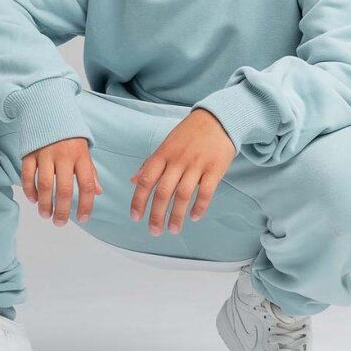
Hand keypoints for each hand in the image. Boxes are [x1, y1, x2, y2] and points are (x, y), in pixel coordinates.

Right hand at [21, 137, 102, 226]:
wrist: (48, 110)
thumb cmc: (69, 136)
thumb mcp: (84, 149)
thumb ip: (90, 171)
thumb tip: (97, 192)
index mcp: (81, 155)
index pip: (86, 184)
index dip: (86, 204)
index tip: (83, 218)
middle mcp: (64, 155)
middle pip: (64, 188)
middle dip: (62, 210)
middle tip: (60, 223)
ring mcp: (45, 153)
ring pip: (45, 184)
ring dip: (45, 204)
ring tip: (46, 215)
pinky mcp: (29, 152)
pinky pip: (28, 175)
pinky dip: (29, 190)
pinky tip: (33, 200)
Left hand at [129, 108, 236, 235]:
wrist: (217, 119)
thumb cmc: (189, 133)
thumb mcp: (166, 144)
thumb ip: (150, 163)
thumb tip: (133, 180)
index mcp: (163, 154)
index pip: (146, 180)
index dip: (138, 200)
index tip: (135, 217)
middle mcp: (178, 160)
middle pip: (163, 191)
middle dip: (156, 215)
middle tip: (154, 231)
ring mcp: (197, 164)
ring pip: (183, 195)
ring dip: (176, 215)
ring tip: (173, 229)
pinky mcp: (215, 168)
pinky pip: (206, 192)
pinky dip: (199, 207)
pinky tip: (194, 217)